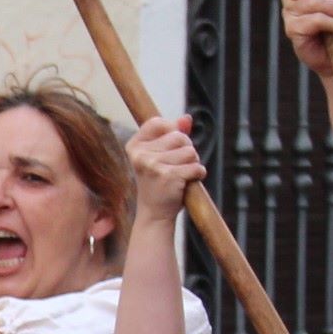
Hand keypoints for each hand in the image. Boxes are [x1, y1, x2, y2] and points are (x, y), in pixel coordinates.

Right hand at [126, 113, 204, 227]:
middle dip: (186, 150)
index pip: (157, 122)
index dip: (171, 130)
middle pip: (179, 136)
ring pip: (190, 151)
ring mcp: (153, 165)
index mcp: (134, 146)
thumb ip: (172, 134)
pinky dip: (198, 174)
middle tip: (176, 167)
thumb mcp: (161, 156)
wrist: (154, 214)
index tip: (170, 147)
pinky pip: (196, 166)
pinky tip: (186, 183)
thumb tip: (186, 118)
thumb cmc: (159, 183)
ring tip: (180, 176)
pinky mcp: (168, 176)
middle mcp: (140, 154)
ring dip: (192, 163)